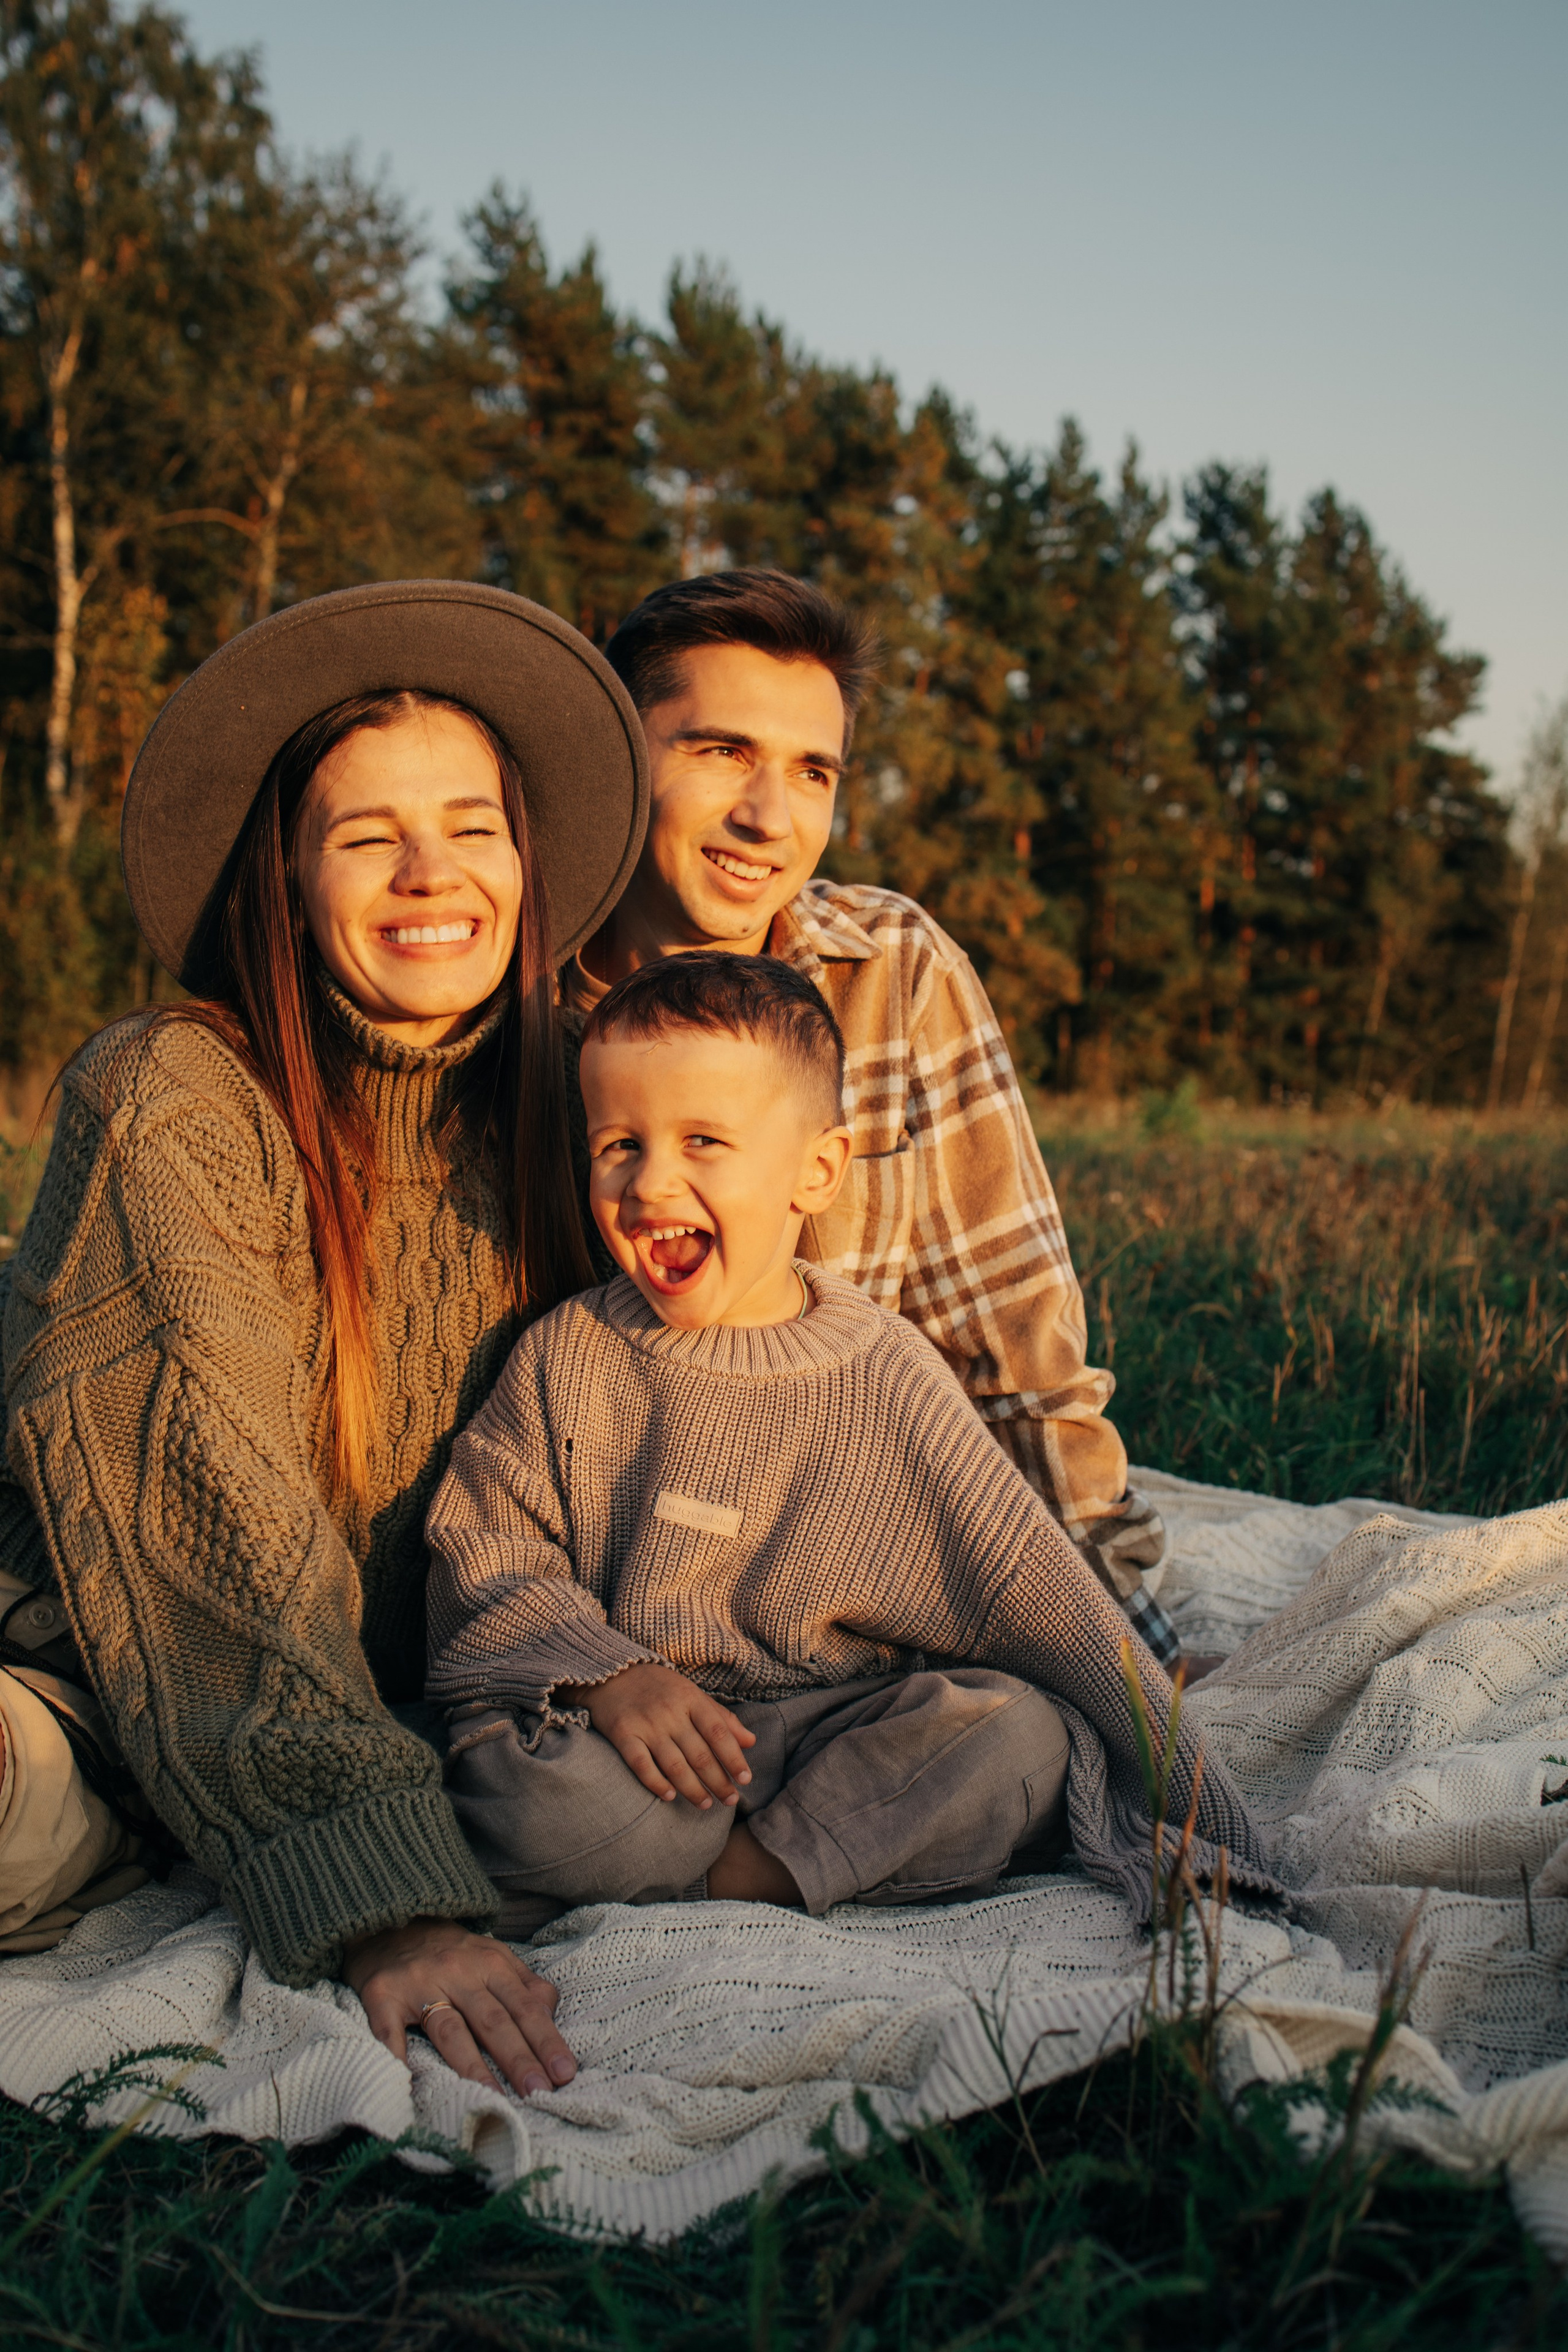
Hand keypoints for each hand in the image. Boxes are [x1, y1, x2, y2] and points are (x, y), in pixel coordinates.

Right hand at [344, 1916, 575, 2097]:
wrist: (391, 1921)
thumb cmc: (451, 1952)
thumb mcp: (495, 1957)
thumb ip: (526, 1986)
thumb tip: (551, 2017)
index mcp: (491, 1964)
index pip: (524, 2008)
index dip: (546, 2041)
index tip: (564, 2074)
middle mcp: (458, 1973)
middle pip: (493, 2021)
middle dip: (519, 2059)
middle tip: (539, 2094)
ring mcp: (419, 1984)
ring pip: (451, 2030)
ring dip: (473, 2067)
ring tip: (493, 2102)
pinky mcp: (383, 1995)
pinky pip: (391, 2031)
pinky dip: (398, 2058)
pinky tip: (409, 2089)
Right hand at [559, 1663, 755, 1809]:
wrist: (612, 1672)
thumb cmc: (660, 1687)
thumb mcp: (693, 1694)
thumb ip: (722, 1718)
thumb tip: (751, 1741)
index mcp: (691, 1699)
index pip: (718, 1732)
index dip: (734, 1758)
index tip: (746, 1779)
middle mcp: (670, 1712)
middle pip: (699, 1754)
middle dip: (718, 1781)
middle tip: (730, 1800)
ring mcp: (646, 1724)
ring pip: (674, 1765)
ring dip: (692, 1789)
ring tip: (705, 1804)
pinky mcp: (623, 1734)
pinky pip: (641, 1765)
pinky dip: (656, 1783)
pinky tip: (670, 1796)